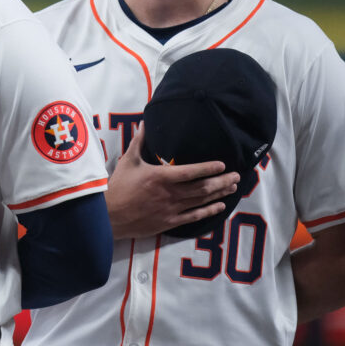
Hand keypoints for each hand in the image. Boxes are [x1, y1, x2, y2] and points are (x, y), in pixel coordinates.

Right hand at [105, 128, 239, 239]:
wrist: (108, 216)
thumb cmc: (117, 187)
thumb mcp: (128, 161)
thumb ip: (139, 142)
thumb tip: (144, 123)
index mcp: (160, 177)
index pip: (191, 172)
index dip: (209, 168)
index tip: (222, 164)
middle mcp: (170, 194)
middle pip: (202, 187)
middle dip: (221, 181)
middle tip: (236, 176)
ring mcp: (171, 209)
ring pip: (201, 201)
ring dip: (219, 194)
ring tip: (232, 187)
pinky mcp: (169, 222)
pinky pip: (194, 217)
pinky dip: (208, 211)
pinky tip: (219, 206)